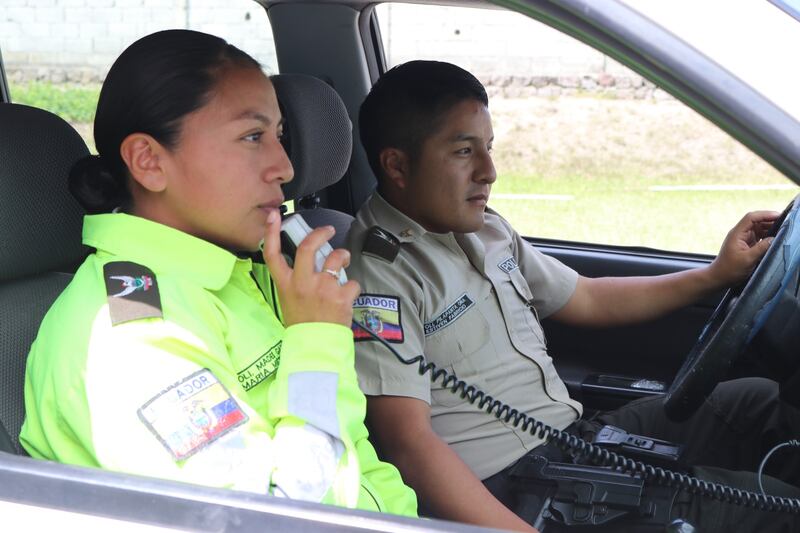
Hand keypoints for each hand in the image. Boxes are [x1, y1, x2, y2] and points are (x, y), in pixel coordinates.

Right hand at [261, 210, 360, 326]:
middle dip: (320, 233)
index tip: (274, 216)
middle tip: (329, 230)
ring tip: (343, 260)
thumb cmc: (302, 324)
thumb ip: (296, 280)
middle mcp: (302, 283)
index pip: (272, 254)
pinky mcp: (340, 297)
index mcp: (286, 284)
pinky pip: (352, 282)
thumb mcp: (289, 299)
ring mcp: (322, 289)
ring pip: (336, 259)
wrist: (315, 348)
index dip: (271, 232)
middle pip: (308, 247)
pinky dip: (352, 287)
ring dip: (343, 256)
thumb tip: (310, 262)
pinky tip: (347, 295)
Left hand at [708, 210, 778, 287]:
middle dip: (769, 221)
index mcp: (737, 233)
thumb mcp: (748, 259)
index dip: (765, 214)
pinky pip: (758, 236)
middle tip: (784, 224)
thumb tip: (774, 238)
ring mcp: (743, 239)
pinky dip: (767, 236)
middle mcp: (740, 233)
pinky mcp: (746, 244)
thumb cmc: (730, 269)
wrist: (720, 277)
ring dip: (769, 229)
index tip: (778, 216)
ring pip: (758, 229)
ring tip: (781, 231)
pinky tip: (774, 239)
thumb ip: (761, 247)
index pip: (751, 217)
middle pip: (756, 221)